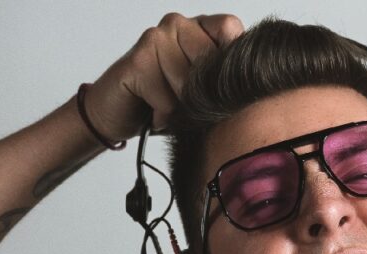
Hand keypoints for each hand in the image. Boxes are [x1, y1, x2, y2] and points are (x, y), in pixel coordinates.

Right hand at [84, 12, 243, 139]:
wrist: (117, 113)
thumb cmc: (163, 102)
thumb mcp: (202, 92)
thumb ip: (223, 79)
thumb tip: (250, 88)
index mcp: (198, 28)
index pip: (230, 30)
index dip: (228, 64)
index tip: (219, 88)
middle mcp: (178, 25)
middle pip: (211, 62)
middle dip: (202, 94)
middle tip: (186, 103)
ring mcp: (156, 38)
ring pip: (189, 83)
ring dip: (181, 108)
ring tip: (168, 107)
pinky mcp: (138, 60)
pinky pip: (167, 98)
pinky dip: (163, 115)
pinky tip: (154, 112)